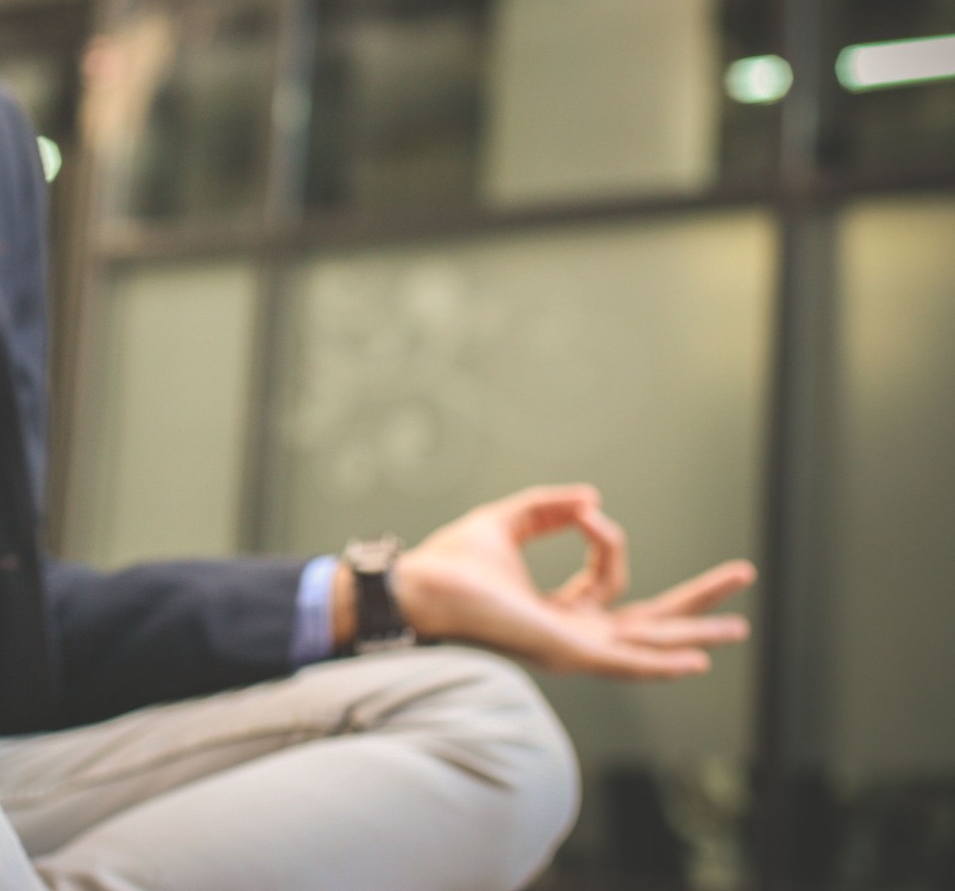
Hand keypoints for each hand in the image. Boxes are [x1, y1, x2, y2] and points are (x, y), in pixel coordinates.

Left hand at [387, 485, 754, 679]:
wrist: (419, 585)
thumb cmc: (450, 563)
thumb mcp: (506, 522)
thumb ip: (546, 508)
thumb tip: (591, 498)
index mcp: (560, 609)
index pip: (608, 576)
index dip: (605, 537)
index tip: (585, 510)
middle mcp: (573, 633)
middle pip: (649, 620)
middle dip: (697, 602)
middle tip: (742, 578)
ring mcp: (573, 648)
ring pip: (648, 642)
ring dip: (694, 633)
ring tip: (739, 626)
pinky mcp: (565, 653)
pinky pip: (623, 662)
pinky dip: (659, 662)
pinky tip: (696, 662)